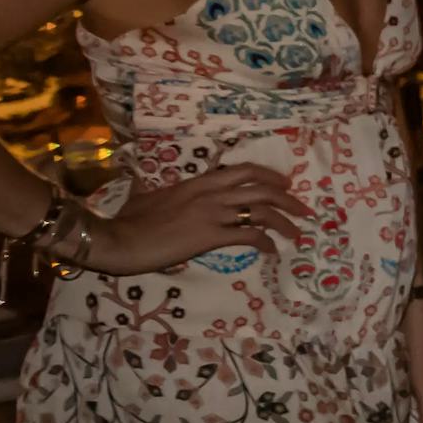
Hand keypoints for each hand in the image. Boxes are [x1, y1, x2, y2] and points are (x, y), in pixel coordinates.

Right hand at [82, 162, 311, 274]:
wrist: (118, 239)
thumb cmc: (128, 220)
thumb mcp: (144, 196)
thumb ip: (152, 189)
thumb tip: (142, 183)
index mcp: (198, 183)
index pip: (243, 171)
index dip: (269, 176)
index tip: (285, 184)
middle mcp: (211, 194)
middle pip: (262, 189)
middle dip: (289, 199)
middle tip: (304, 210)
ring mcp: (212, 214)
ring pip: (262, 212)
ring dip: (285, 223)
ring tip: (297, 234)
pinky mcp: (210, 236)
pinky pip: (249, 236)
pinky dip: (266, 242)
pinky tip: (271, 251)